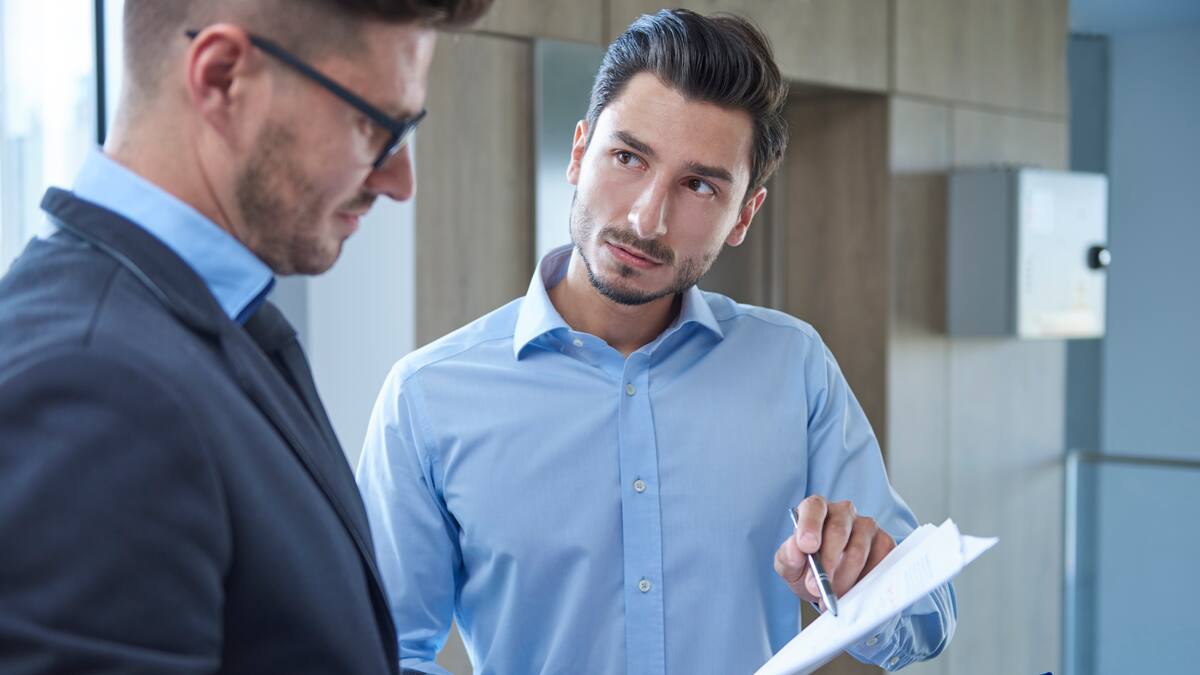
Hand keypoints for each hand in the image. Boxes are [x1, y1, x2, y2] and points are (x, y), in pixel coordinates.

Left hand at [773, 495, 895, 608]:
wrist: (828, 585)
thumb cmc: (806, 568)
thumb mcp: (789, 565)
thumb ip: (788, 556)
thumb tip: (796, 549)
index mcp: (816, 509)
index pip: (814, 507)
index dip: (810, 525)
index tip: (807, 547)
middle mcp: (842, 512)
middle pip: (838, 531)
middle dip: (826, 563)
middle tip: (816, 587)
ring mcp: (866, 526)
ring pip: (858, 551)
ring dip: (843, 578)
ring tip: (831, 594)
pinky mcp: (884, 543)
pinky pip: (878, 562)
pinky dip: (864, 581)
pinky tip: (852, 590)